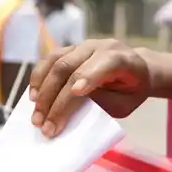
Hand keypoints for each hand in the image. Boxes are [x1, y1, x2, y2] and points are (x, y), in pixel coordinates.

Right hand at [28, 38, 151, 136]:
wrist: (137, 69)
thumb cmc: (132, 90)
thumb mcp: (125, 103)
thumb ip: (103, 104)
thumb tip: (71, 110)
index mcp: (121, 59)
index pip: (101, 65)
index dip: (86, 78)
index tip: (75, 94)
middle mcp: (99, 46)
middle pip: (69, 68)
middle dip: (55, 99)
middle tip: (45, 126)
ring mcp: (82, 46)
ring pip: (55, 62)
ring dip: (42, 90)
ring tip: (36, 115)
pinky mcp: (69, 49)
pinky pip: (49, 60)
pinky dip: (38, 79)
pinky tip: (33, 98)